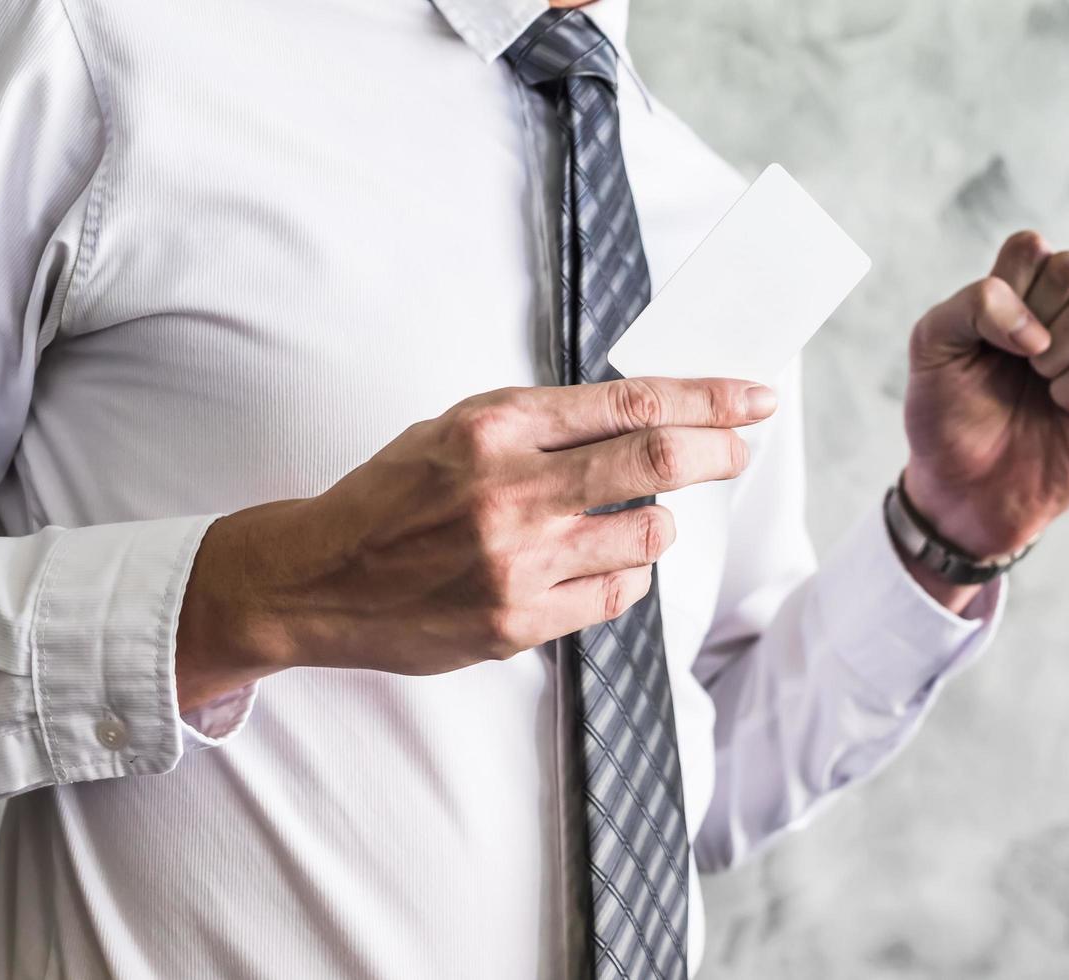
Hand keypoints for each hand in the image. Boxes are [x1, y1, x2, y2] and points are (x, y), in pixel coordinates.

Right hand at [175, 377, 775, 710]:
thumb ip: (541, 424)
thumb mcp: (455, 431)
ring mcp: (517, 562)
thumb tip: (641, 418)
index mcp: (494, 427)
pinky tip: (597, 562)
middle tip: (739, 450)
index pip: (630, 402)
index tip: (750, 398)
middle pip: (657, 459)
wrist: (317, 579)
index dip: (706, 398)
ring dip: (659, 521)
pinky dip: (625, 572)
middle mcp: (510, 490)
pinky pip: (617, 593)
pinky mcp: (519, 622)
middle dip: (718, 451)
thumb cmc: (391, 498)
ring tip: (633, 519)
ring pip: (648, 533)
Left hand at [902, 231, 1068, 596]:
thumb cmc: (946, 417)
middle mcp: (1065, 316)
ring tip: (1039, 384)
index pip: (1031, 247)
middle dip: (1033, 313)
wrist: (962, 489)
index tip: (984, 332)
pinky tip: (1063, 407)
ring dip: (1055, 351)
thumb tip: (1035, 327)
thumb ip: (969, 305)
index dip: (1007, 283)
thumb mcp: (931, 348)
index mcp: (1020, 298)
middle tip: (1016, 358)